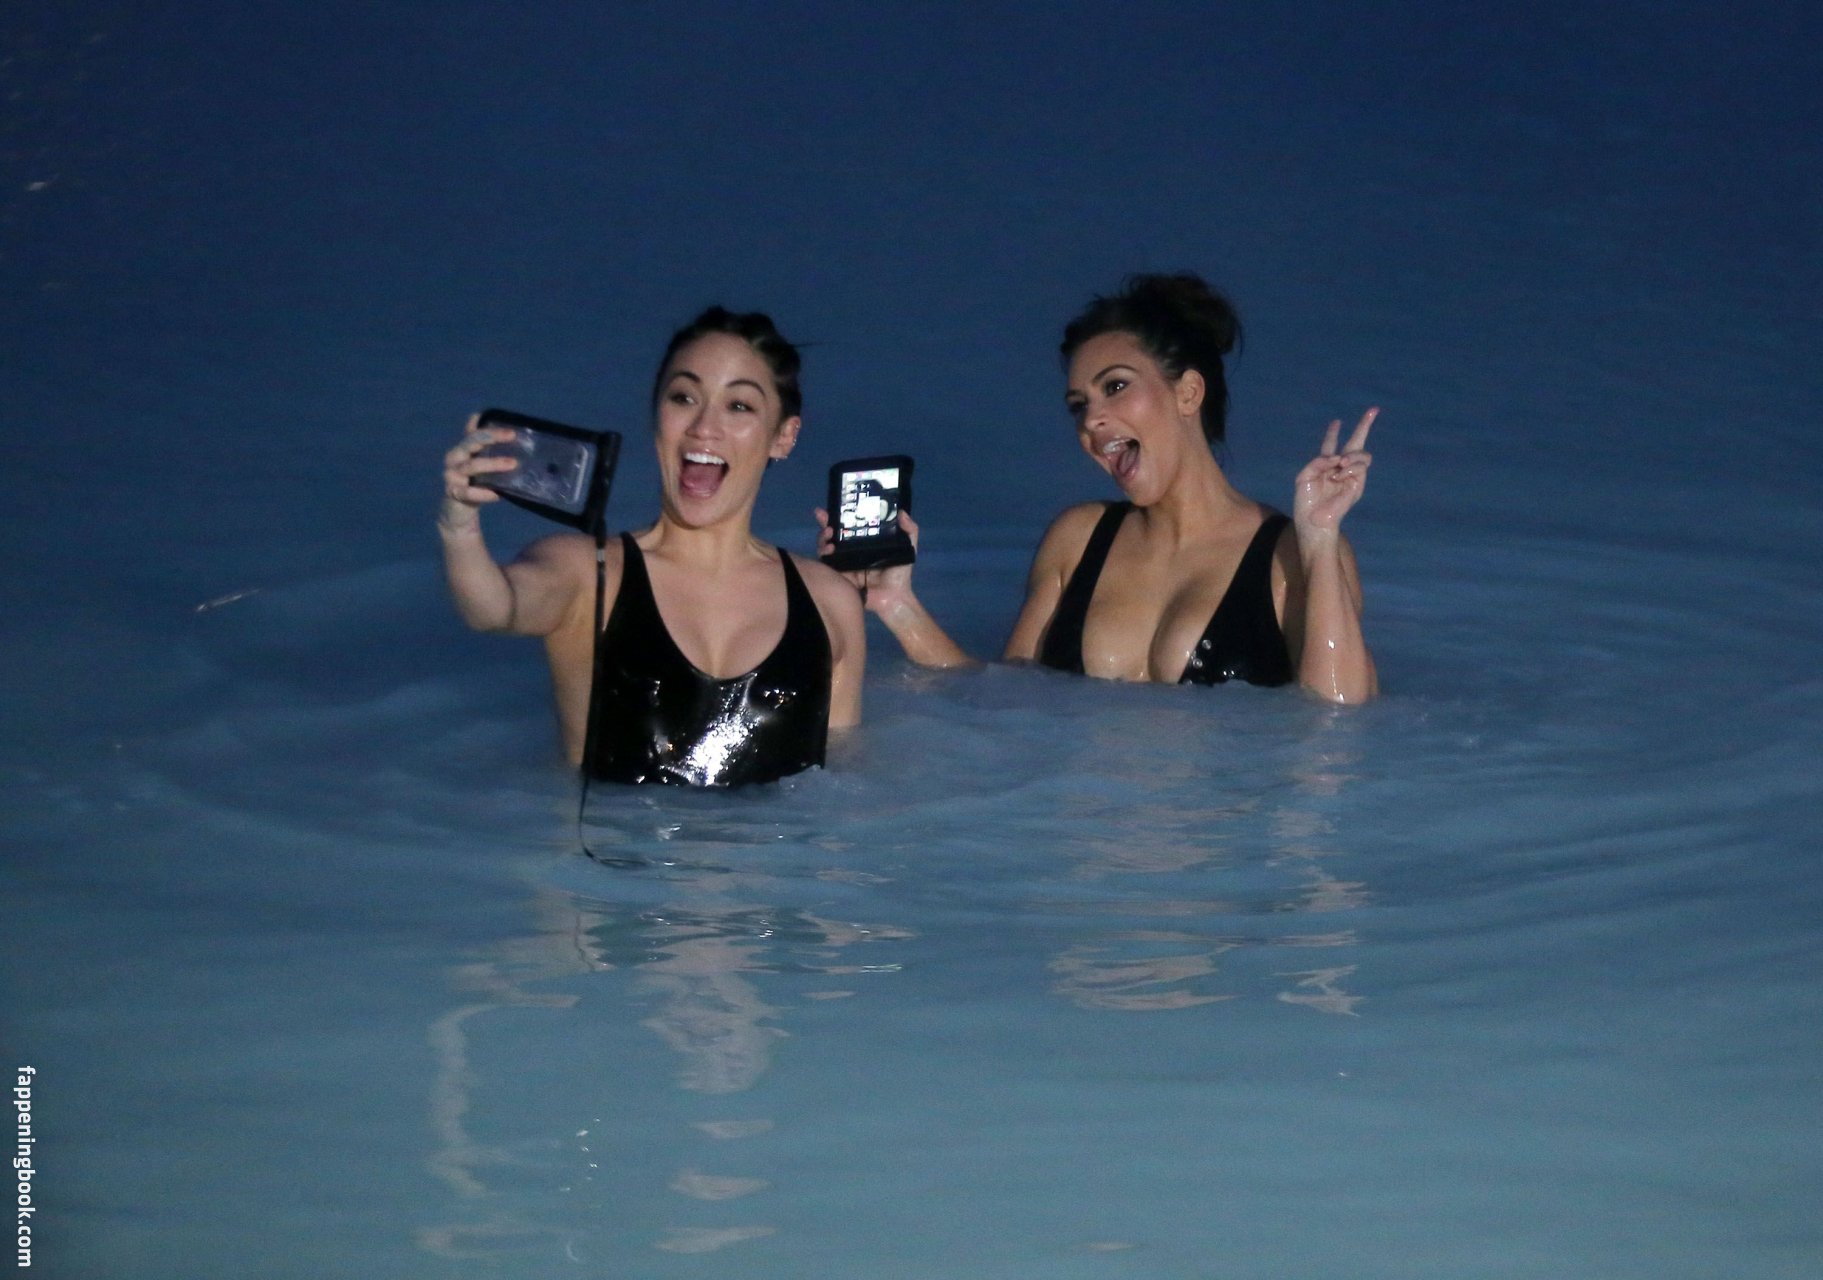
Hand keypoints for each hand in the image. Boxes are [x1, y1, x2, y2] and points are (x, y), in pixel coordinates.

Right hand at [439, 414, 517, 531]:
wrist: (459, 512)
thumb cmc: (475, 485)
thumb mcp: (485, 468)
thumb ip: (493, 455)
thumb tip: (517, 441)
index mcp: (462, 448)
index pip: (474, 433)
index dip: (490, 429)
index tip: (510, 430)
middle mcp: (454, 457)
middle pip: (470, 442)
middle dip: (492, 437)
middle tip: (512, 436)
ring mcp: (451, 475)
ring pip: (471, 465)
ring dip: (493, 464)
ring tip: (512, 464)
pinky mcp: (452, 492)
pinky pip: (468, 492)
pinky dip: (484, 493)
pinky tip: (497, 495)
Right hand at [814, 507, 921, 614]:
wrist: (894, 596)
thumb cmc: (900, 572)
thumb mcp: (909, 547)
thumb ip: (910, 530)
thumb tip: (901, 511)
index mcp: (864, 542)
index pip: (849, 525)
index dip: (840, 515)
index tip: (835, 505)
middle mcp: (851, 550)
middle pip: (833, 533)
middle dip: (825, 523)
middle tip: (824, 516)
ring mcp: (843, 562)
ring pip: (825, 546)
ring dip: (823, 537)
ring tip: (829, 535)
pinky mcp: (838, 574)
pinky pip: (826, 563)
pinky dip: (824, 554)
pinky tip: (829, 549)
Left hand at [1294, 407, 1375, 535]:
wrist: (1313, 519)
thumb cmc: (1306, 500)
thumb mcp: (1306, 476)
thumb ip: (1319, 461)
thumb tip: (1338, 458)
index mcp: (1325, 464)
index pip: (1331, 444)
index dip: (1334, 432)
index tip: (1337, 421)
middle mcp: (1339, 467)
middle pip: (1356, 442)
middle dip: (1365, 425)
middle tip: (1373, 410)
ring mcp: (1350, 475)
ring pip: (1361, 454)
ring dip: (1351, 456)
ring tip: (1340, 465)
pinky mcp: (1357, 484)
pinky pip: (1358, 467)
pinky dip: (1349, 468)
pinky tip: (1340, 475)